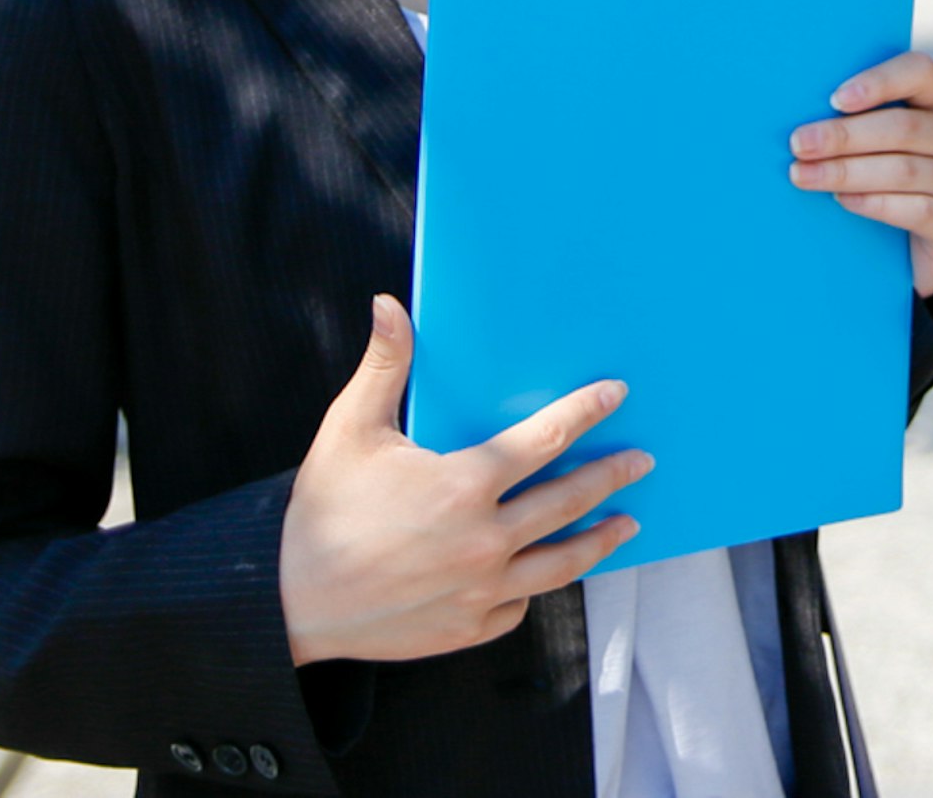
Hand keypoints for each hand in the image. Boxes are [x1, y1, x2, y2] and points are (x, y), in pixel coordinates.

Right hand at [277, 296, 648, 665]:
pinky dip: (535, 585)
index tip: (616, 396)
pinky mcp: (469, 628)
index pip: (546, 440)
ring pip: (560, 563)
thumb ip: (384, 366)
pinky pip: (519, 604)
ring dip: (599, 540)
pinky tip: (547, 571)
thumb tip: (389, 304)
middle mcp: (484, 541)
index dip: (585, 412)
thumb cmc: (322, 511)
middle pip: (568, 502)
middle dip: (611, 477)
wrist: (290, 602)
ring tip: (626, 525)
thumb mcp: (350, 430)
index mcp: (464, 486)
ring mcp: (481, 591)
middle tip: (642, 463)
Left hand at [791, 51, 932, 298]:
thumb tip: (803, 118)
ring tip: (804, 177)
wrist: (909, 249)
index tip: (834, 99)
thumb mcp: (872, 144)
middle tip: (800, 145)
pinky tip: (843, 201)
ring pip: (905, 170)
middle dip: (845, 136)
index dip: (878, 81)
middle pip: (904, 127)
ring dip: (847, 172)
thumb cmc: (880, 178)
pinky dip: (874, 203)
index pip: (920, 72)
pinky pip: (918, 209)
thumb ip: (853, 120)